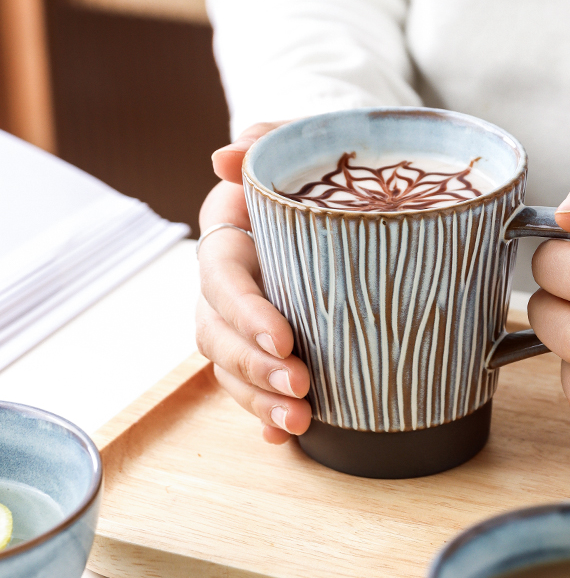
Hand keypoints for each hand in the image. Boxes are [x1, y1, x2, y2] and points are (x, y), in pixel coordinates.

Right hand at [196, 123, 311, 443]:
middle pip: (216, 334)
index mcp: (231, 234)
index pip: (222, 277)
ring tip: (300, 421)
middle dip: (253, 367)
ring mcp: (244, 318)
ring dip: (258, 400)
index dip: (245, 312)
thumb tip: (224, 158)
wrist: (346, 194)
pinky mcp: (267, 344)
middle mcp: (229, 281)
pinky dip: (264, 414)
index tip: (284, 338)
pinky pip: (252, 385)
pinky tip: (285, 437)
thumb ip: (269, 140)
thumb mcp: (304, 143)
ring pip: (230, 367)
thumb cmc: (322, 170)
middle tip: (301, 388)